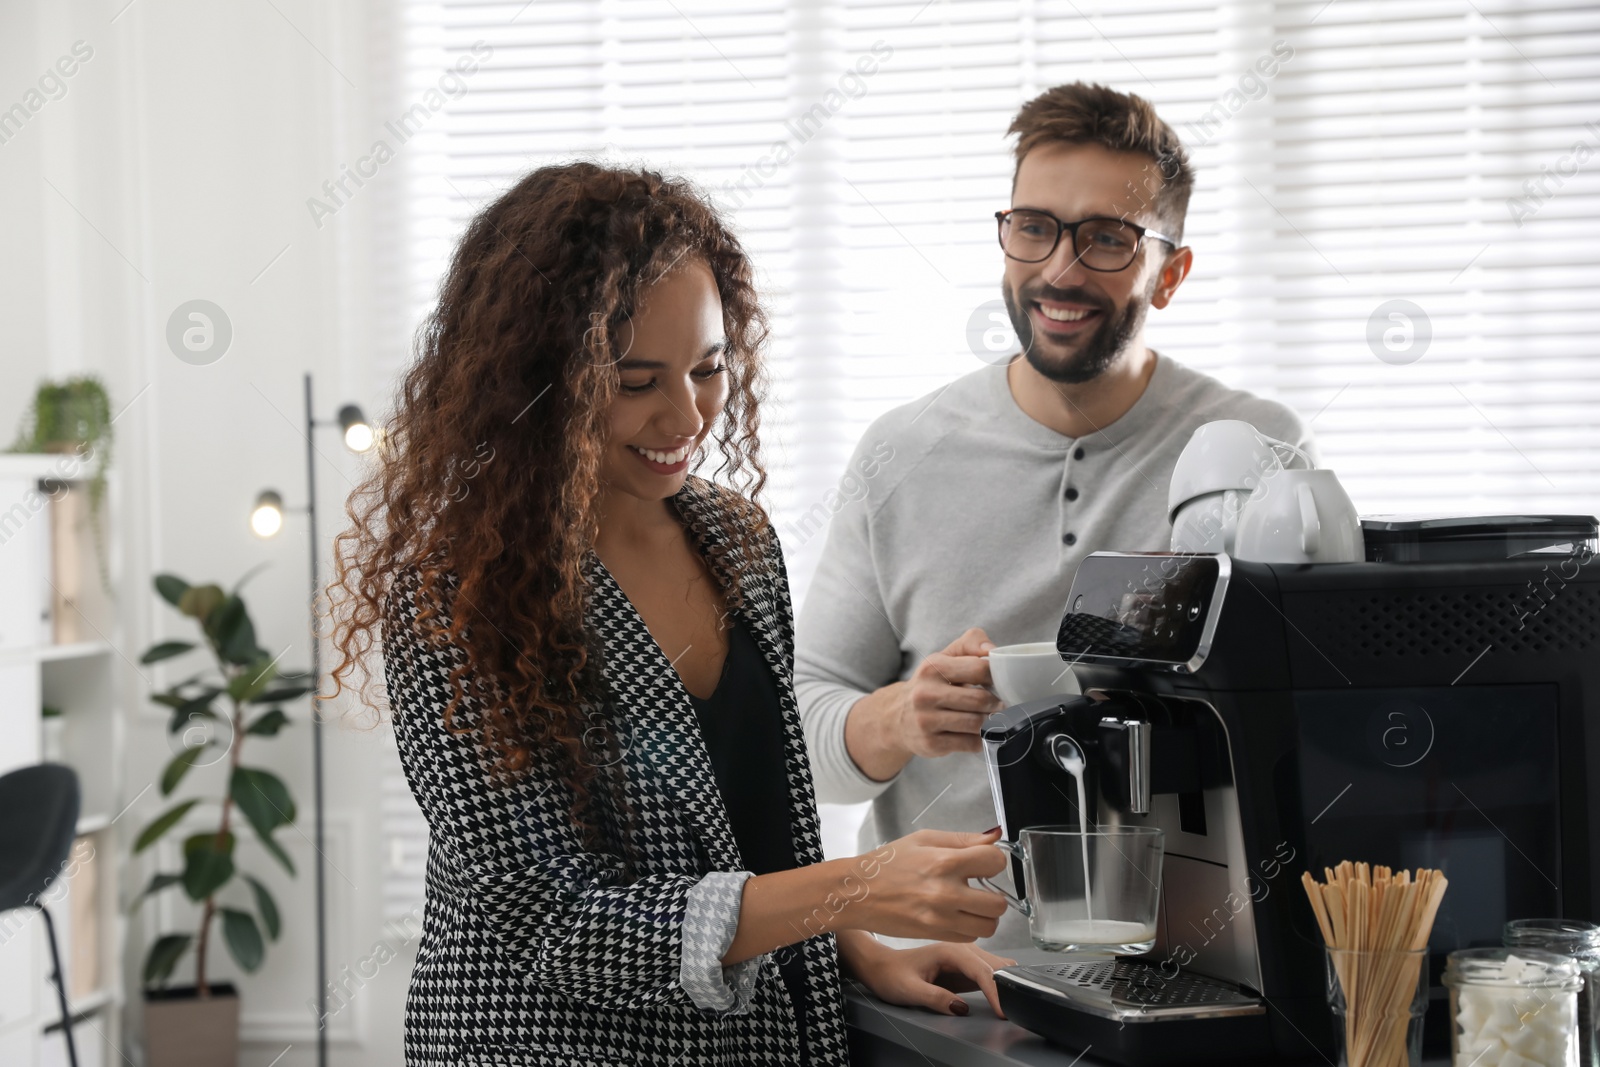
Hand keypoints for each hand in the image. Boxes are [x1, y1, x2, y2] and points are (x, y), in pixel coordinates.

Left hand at [840, 932, 1017, 1018]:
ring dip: (1005, 983)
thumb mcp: (908, 989)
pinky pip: (990, 973)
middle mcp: (960, 949)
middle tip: (1012, 1009)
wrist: (881, 967)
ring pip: (997, 967)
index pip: (981, 969)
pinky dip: (1000, 983)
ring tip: (1010, 1004)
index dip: (994, 991)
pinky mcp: (966, 967)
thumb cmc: (891, 974)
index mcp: (948, 950)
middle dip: (1006, 986)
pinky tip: (1002, 996)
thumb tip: (961, 1008)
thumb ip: (935, 998)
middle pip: (995, 965)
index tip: (1001, 1010)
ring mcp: (965, 957)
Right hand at [850, 828, 1008, 942]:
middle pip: (999, 902)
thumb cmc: (886, 864)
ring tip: (972, 904)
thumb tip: (994, 836)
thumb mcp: (923, 839)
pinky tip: (956, 914)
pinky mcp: (935, 935)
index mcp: (944, 862)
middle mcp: (945, 892)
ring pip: (989, 926)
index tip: (986, 862)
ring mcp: (941, 918)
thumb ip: (962, 839)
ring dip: (986, 915)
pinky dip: (969, 928)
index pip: (995, 862)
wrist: (858, 893)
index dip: (994, 860)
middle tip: (981, 887)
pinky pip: (970, 937)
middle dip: (995, 893)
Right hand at [898, 627, 1001, 757]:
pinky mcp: (931, 743)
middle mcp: (926, 693)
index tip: (1000, 681)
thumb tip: (991, 650)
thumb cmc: (930, 685)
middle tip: (1000, 703)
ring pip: (977, 723)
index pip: (979, 668)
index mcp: (932, 668)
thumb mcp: (944, 658)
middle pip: (980, 699)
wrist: (896, 717)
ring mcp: (926, 720)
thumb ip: (970, 644)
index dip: (996, 676)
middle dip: (997, 703)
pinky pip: (970, 743)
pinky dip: (981, 739)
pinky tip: (978, 733)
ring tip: (992, 717)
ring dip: (991, 722)